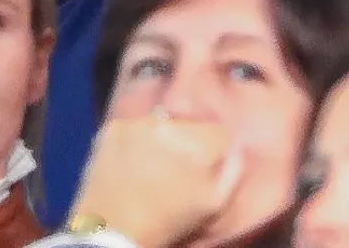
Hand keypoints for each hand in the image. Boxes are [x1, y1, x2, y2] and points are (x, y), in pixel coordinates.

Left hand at [71, 114, 242, 247]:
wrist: (115, 228)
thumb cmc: (170, 221)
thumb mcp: (215, 204)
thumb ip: (232, 170)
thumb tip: (235, 147)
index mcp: (200, 145)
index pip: (220, 131)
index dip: (214, 148)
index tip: (205, 163)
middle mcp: (170, 125)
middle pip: (190, 121)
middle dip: (189, 138)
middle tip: (177, 164)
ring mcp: (138, 123)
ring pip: (161, 120)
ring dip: (162, 135)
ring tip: (153, 161)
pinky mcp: (112, 126)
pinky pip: (134, 125)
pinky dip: (135, 137)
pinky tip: (132, 158)